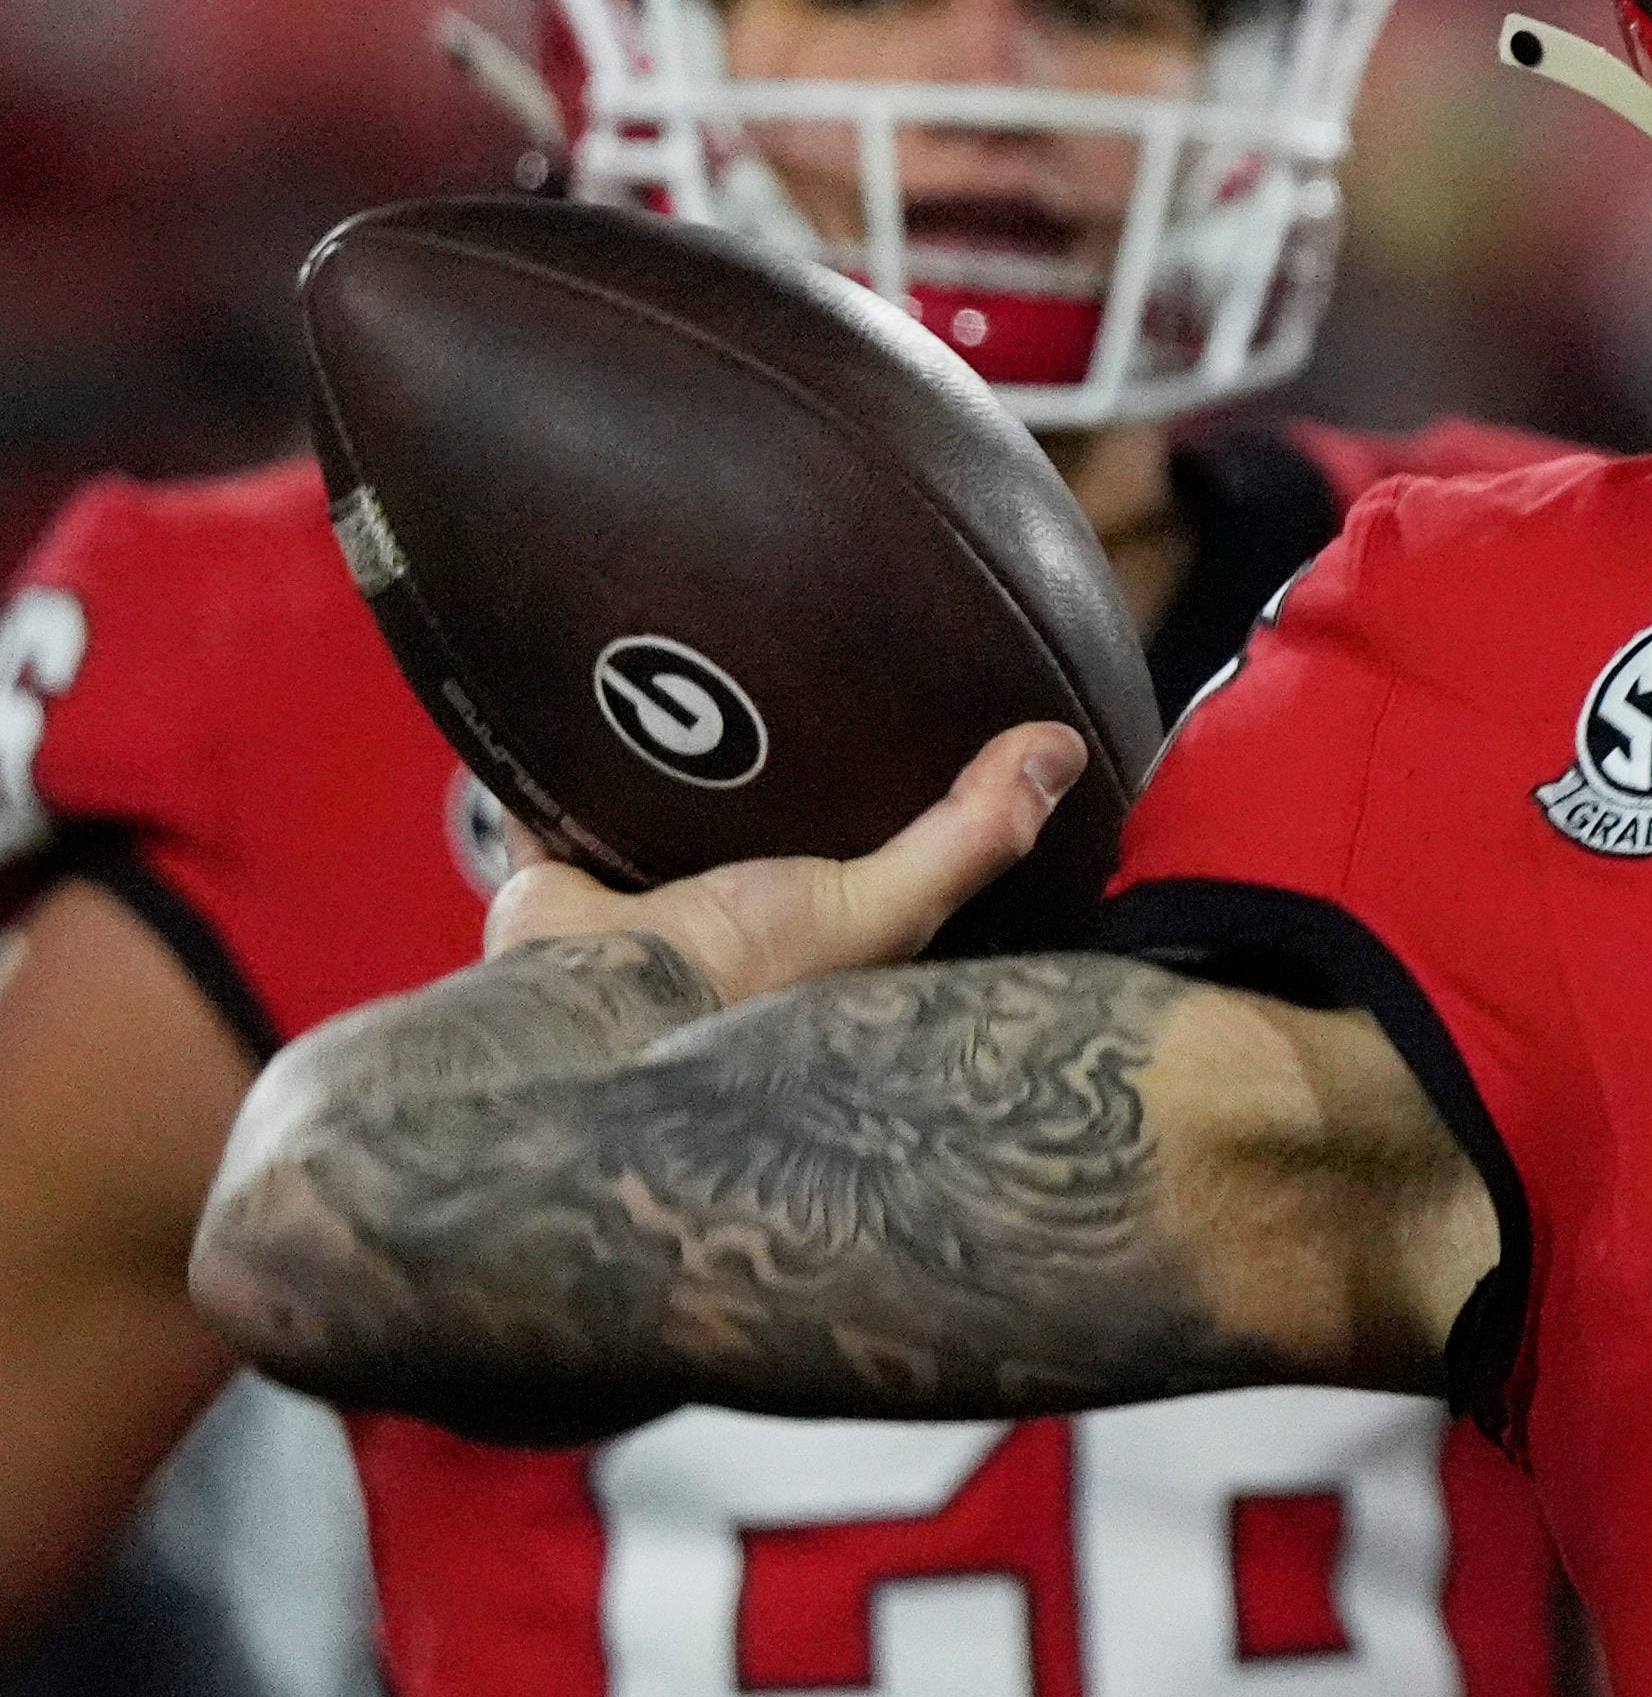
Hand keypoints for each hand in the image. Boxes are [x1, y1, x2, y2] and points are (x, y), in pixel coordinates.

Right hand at [482, 722, 1084, 996]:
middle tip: (795, 693)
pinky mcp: (553, 887)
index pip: (861, 874)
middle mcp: (721, 931)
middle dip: (765, 785)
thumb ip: (970, 835)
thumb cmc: (747, 982)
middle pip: (751, 841)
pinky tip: (571, 697)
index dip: (884, 826)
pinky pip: (546, 811)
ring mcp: (633, 912)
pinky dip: (550, 767)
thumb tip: (1060, 749)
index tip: (915, 745)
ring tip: (698, 680)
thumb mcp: (884, 908)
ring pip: (653, 824)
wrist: (587, 1016)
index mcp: (808, 943)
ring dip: (667, 770)